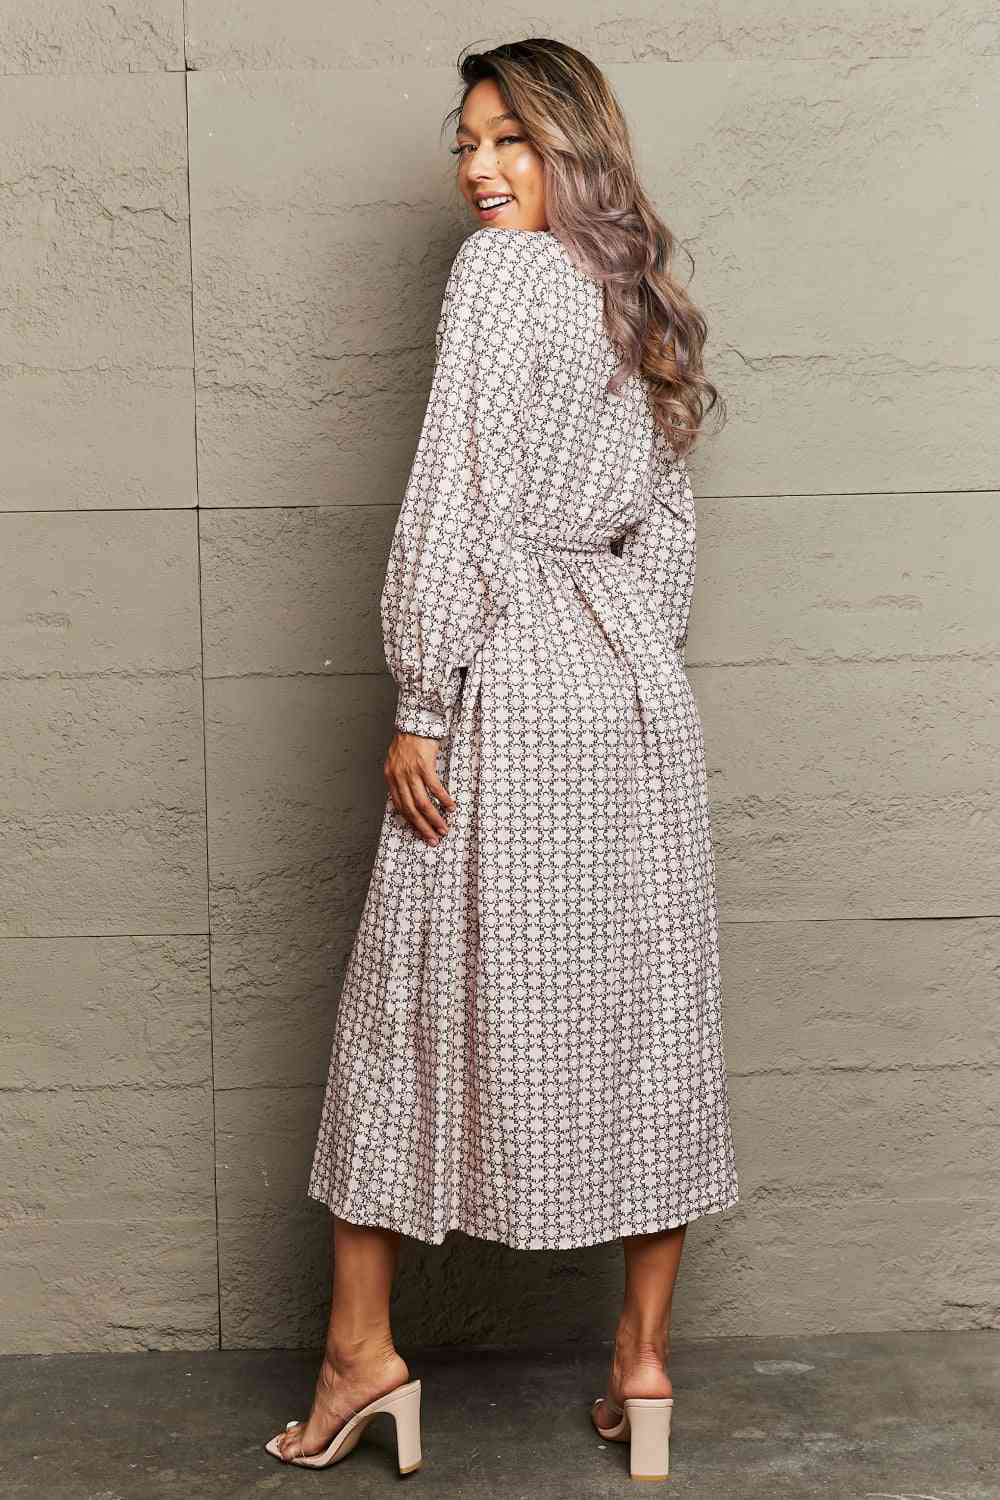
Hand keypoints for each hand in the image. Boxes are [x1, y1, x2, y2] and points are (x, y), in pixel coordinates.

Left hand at [384, 730, 455, 845]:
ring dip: (434, 818)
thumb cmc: (408, 742)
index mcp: (391, 778)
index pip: (399, 807)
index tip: (420, 833)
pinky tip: (450, 807)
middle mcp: (399, 777)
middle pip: (411, 809)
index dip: (411, 822)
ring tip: (443, 828)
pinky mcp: (424, 765)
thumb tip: (408, 798)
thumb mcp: (397, 762)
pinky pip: (434, 787)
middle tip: (433, 839)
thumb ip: (400, 779)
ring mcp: (411, 772)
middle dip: (423, 827)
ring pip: (422, 803)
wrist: (414, 722)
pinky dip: (443, 799)